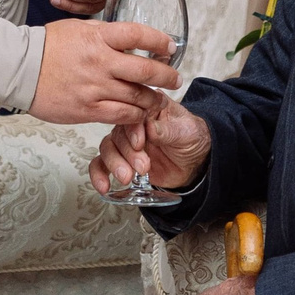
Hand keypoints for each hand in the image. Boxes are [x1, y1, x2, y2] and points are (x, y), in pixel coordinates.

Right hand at [31, 18, 181, 126]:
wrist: (18, 68)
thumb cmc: (47, 46)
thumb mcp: (78, 28)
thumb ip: (105, 34)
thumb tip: (128, 39)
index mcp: (98, 37)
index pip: (138, 35)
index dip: (160, 41)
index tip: (170, 46)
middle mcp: (99, 62)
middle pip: (145, 70)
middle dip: (167, 76)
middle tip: (175, 79)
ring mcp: (94, 88)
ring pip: (136, 97)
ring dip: (153, 100)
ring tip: (159, 100)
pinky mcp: (86, 110)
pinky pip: (120, 116)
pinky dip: (134, 116)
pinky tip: (139, 114)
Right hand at [92, 97, 210, 197]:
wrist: (196, 162)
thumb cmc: (192, 139)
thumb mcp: (187, 132)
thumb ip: (168, 130)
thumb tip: (150, 127)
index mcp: (149, 108)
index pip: (133, 114)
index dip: (132, 130)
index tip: (140, 144)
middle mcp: (133, 123)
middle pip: (118, 134)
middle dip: (127, 153)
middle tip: (143, 167)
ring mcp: (126, 142)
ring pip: (108, 149)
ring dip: (114, 164)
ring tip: (128, 177)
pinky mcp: (122, 160)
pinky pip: (102, 164)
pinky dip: (99, 174)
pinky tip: (103, 186)